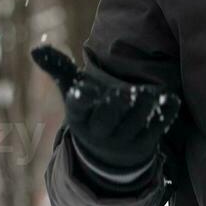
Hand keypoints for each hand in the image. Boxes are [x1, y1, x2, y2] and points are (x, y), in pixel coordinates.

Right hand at [31, 44, 180, 176]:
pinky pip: (158, 127)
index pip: (77, 107)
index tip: (85, 90)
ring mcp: (123, 140)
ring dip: (144, 106)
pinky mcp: (146, 143)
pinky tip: (170, 99)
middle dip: (117, 104)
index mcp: (79, 116)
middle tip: (126, 92)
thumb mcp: (73, 93)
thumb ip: (59, 69)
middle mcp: (99, 131)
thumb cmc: (90, 111)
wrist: (109, 156)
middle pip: (108, 117)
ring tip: (151, 93)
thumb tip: (35, 49)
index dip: (82, 99)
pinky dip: (165, 113)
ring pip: (135, 122)